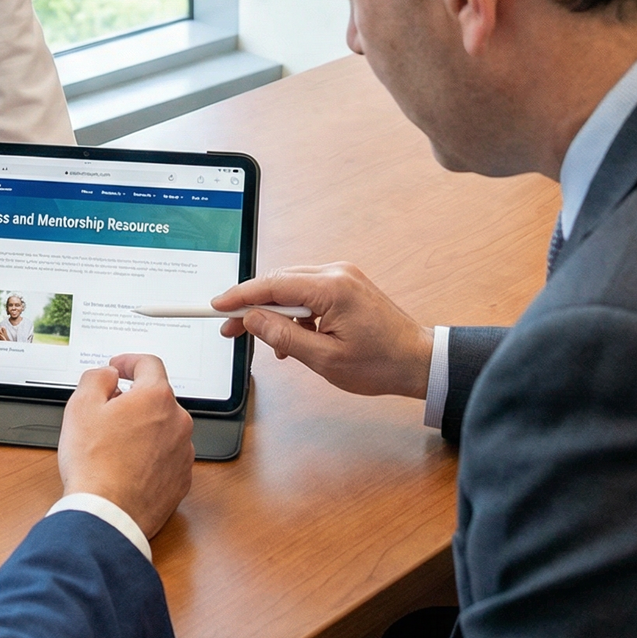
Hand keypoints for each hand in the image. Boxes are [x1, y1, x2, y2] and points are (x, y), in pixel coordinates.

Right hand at [58, 354, 193, 540]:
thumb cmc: (94, 464)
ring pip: (164, 428)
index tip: (119, 369)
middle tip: (107, 413)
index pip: (149, 364)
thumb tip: (109, 375)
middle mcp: (178, 422)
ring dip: (144, 429)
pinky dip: (151, 456)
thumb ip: (97, 378)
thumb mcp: (81, 406)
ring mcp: (183, 453)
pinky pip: (168, 456)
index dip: (130, 362)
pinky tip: (129, 466)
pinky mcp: (182, 480)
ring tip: (116, 446)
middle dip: (134, 400)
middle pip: (157, 398)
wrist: (106, 515)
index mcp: (156, 398)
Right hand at [212, 264, 432, 398]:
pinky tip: (293, 337)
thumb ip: (283, 336)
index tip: (217, 306)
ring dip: (275, 312)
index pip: (272, 285)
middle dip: (253, 306)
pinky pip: (308, 292)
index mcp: (332, 288)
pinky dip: (295, 312)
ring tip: (268, 344)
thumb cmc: (380, 364)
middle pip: (279, 282)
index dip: (240, 296)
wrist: (419, 361)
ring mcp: (342, 276)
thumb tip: (252, 319)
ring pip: (292, 287)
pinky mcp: (346, 284)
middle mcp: (336, 273)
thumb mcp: (325, 359)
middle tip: (231, 330)